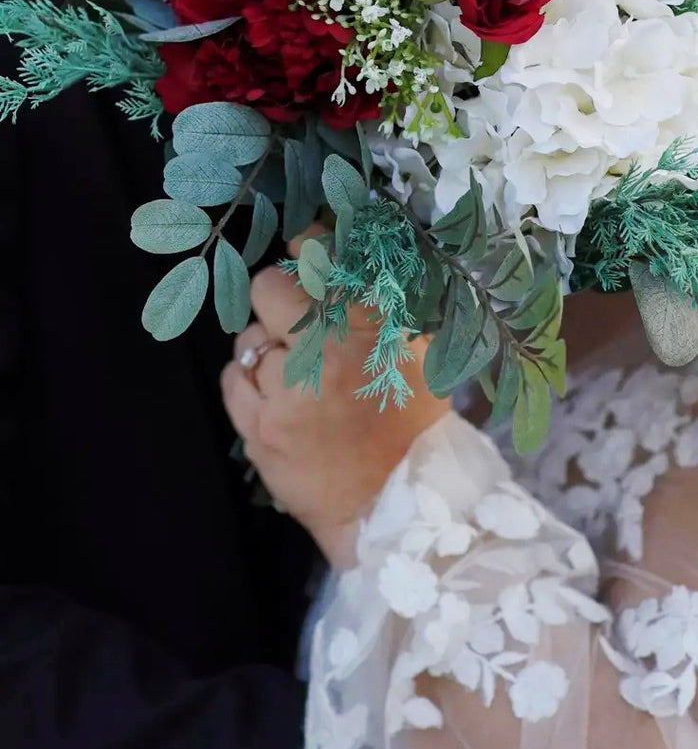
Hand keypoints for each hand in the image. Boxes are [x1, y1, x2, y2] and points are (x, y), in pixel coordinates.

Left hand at [221, 227, 449, 566]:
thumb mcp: (414, 347)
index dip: (305, 246)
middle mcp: (326, 345)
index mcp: (371, 320)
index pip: (319, 254)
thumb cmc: (411, 420)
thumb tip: (344, 254)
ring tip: (293, 374)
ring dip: (266, 349)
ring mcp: (288, 387)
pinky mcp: (259, 426)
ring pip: (248, 338)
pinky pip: (233, 380)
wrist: (396, 502)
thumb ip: (380, 301)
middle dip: (277, 297)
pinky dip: (250, 384)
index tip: (302, 250)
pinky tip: (277, 399)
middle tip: (292, 319)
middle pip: (269, 287)